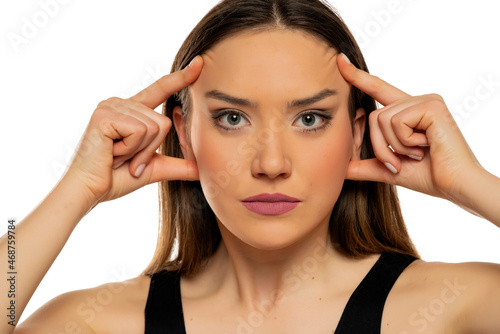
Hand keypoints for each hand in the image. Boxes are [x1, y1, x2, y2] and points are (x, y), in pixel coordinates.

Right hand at [64, 56, 202, 205]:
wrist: (91, 191)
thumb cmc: (116, 178)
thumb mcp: (154, 168)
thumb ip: (178, 165)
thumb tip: (203, 169)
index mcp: (132, 111)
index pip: (161, 89)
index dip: (181, 78)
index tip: (199, 63)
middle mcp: (121, 103)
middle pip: (163, 122)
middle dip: (150, 149)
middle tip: (127, 160)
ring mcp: (111, 106)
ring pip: (154, 127)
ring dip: (140, 151)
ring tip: (118, 157)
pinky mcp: (105, 115)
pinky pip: (139, 131)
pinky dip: (130, 150)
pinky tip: (112, 153)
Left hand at [337, 53, 481, 202]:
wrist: (453, 185)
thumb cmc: (427, 176)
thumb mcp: (388, 169)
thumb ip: (365, 165)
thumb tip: (341, 169)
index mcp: (406, 111)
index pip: (377, 89)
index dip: (358, 77)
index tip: (340, 60)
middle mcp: (416, 101)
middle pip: (374, 116)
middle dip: (380, 146)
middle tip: (400, 162)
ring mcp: (425, 100)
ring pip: (382, 119)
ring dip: (393, 146)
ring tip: (416, 154)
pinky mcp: (431, 105)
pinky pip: (397, 121)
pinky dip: (405, 141)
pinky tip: (425, 146)